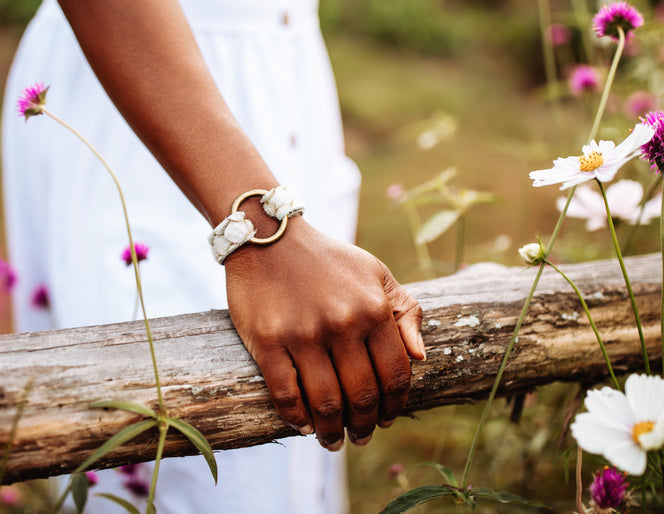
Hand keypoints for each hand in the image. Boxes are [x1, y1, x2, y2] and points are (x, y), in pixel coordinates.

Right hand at [224, 216, 424, 449]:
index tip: (388, 419)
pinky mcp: (268, 341)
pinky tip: (304, 425)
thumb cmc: (327, 259)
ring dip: (332, 432)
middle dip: (365, 425)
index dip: (394, 405)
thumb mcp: (376, 273)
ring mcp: (303, 334)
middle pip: (362, 396)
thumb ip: (405, 311)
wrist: (269, 236)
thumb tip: (420, 358)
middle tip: (361, 436)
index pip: (394, 375)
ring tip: (333, 441)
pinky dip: (297, 417)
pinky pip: (286, 393)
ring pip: (325, 403)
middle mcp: (342, 324)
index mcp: (373, 309)